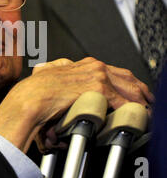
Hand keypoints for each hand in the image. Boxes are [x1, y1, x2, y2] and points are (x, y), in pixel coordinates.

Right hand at [0, 57, 152, 152]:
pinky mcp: (97, 87)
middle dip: (138, 88)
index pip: (110, 70)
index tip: (132, 89)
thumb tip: (54, 71)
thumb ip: (55, 71)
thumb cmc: (34, 91)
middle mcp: (90, 66)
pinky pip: (120, 99)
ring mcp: (95, 74)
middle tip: (147, 99)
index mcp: (79, 63)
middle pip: (124, 75)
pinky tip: (135, 114)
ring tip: (145, 109)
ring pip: (126, 85)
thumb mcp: (46, 75)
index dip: (124, 80)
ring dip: (138, 98)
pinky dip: (130, 107)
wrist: (30, 97)